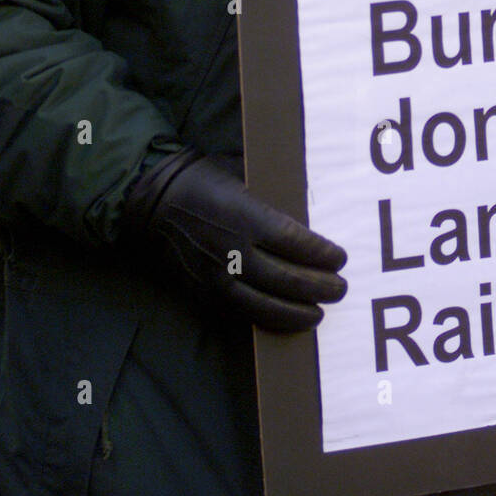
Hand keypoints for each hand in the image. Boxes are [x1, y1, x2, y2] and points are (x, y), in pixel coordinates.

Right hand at [121, 148, 347, 330]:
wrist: (155, 201)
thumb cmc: (204, 179)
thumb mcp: (242, 174)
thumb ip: (271, 193)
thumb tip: (307, 200)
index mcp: (245, 217)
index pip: (294, 243)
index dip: (321, 255)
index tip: (340, 258)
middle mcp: (234, 250)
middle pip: (286, 278)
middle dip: (319, 287)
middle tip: (340, 288)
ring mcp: (218, 276)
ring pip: (265, 305)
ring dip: (298, 312)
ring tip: (319, 313)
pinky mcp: (205, 293)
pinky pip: (242, 313)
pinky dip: (268, 320)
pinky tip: (286, 321)